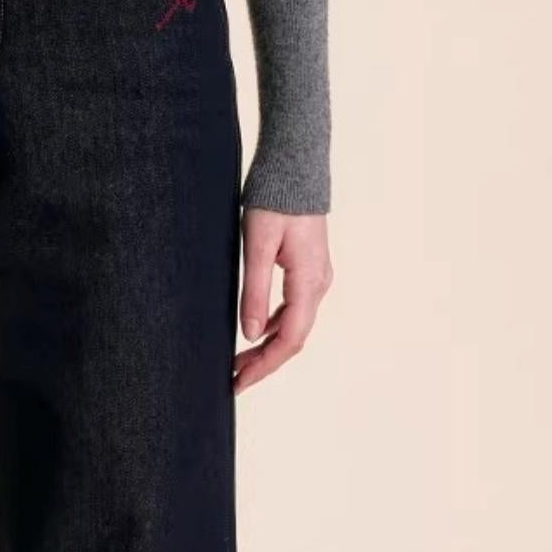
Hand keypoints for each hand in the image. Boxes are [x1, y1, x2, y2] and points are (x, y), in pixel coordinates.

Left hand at [232, 208, 332, 393]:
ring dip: (268, 346)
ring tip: (238, 361)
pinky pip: (294, 309)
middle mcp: (318, 285)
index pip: (288, 339)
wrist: (296, 169)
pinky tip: (253, 331)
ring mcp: (317, 278)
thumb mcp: (258, 246)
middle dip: (264, 362)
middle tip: (233, 379)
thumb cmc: (275, 202)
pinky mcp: (309, 270)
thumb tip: (249, 335)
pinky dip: (273, 326)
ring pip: (294, 325)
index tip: (238, 383)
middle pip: (293, 338)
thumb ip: (254, 291)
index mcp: (308, 282)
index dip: (264, 366)